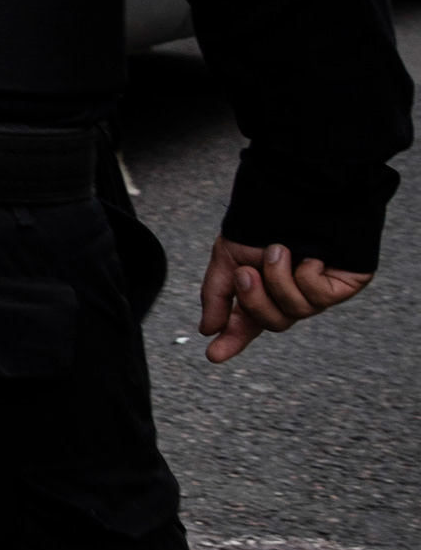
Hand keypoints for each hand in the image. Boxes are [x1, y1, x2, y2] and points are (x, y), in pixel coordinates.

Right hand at [196, 236, 370, 361]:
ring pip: (295, 310)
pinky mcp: (341, 286)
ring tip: (278, 250)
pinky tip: (310, 257)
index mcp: (261, 290)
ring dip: (279, 281)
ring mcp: (316, 292)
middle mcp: (289, 295)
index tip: (213, 355)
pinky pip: (318, 297)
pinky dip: (307, 275)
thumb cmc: (265, 220)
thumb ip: (216, 295)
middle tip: (246, 273)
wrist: (299, 194)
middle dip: (255, 300)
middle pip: (271, 322)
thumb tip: (208, 328)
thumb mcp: (228, 256)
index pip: (246, 323)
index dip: (231, 340)